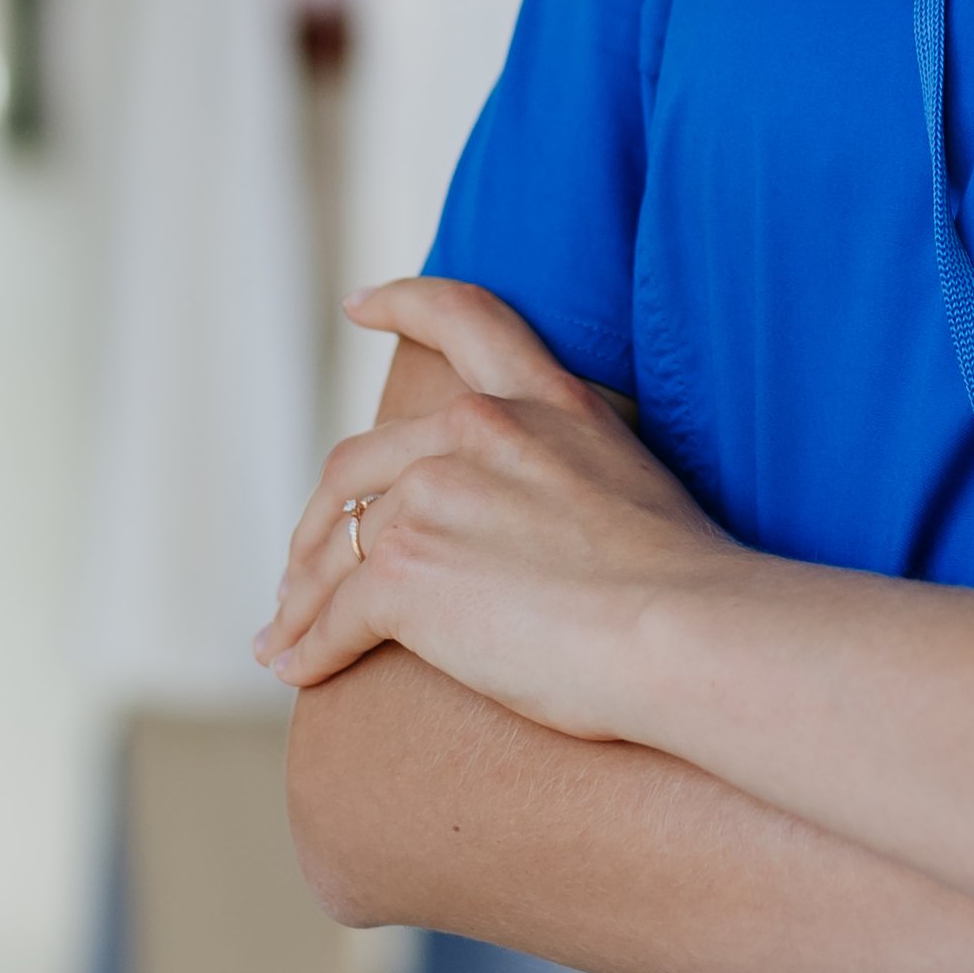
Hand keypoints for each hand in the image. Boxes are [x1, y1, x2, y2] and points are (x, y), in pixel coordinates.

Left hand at [255, 279, 746, 738]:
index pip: (467, 320)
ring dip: (304, 598)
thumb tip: (523, 534)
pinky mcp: (404, 571)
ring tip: (285, 635)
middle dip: (320, 523)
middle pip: (358, 466)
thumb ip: (564, 475)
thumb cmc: (686, 589)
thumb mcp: (631, 482)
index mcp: (542, 403)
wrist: (688, 631)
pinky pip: (335, 615)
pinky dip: (309, 646)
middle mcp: (476, 430)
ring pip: (338, 547)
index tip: (359, 303)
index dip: (404, 303)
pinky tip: (297, 670)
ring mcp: (432, 495)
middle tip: (304, 569)